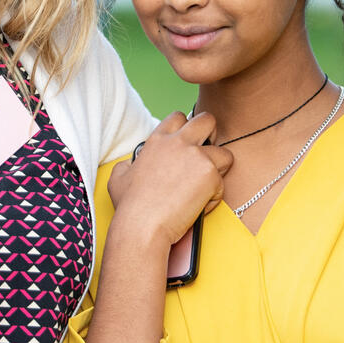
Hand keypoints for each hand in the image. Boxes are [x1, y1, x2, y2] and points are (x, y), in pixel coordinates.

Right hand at [110, 112, 232, 248]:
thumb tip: (132, 164)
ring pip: (225, 153)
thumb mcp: (118, 177)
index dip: (186, 129)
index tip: (187, 145)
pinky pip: (222, 183)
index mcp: (158, 140)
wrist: (143, 225)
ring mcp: (197, 156)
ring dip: (219, 169)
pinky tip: (198, 207)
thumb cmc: (130, 206)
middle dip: (211, 135)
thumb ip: (128, 164)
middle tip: (206, 155)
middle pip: (207, 120)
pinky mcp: (210, 174)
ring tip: (204, 187)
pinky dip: (214, 197)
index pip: (178, 117)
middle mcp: (179, 142)